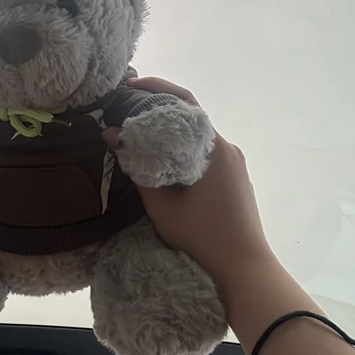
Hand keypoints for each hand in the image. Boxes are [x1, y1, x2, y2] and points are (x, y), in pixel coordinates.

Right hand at [104, 77, 274, 286]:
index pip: (184, 102)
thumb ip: (137, 168)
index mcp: (213, 148)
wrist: (244, 269)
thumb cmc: (202, 237)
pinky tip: (162, 159)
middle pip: (190, 117)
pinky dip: (182, 148)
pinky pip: (205, 152)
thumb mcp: (161, 205)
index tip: (129, 85)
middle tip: (127, 109)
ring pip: (197, 136)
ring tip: (139, 135)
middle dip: (158, 109)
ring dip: (170, 132)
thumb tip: (111, 135)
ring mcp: (234, 163)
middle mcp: (227, 148)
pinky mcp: (235, 178)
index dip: (156, 87)